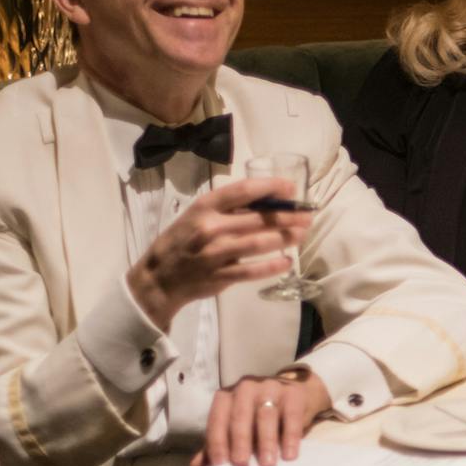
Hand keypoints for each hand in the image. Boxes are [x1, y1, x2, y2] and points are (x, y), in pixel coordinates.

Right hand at [126, 177, 310, 327]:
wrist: (158, 278)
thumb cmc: (181, 241)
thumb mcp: (196, 216)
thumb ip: (226, 209)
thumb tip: (268, 201)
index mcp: (204, 207)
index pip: (243, 191)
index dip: (270, 187)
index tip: (291, 187)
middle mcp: (210, 227)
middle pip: (258, 218)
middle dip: (288, 215)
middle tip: (307, 214)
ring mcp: (216, 253)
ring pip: (259, 243)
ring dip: (285, 238)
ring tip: (303, 233)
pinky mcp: (220, 276)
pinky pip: (252, 270)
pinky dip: (272, 266)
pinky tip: (287, 261)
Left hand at [194, 368, 331, 465]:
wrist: (295, 395)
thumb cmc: (259, 417)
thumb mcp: (238, 430)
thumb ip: (219, 446)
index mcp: (227, 397)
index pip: (217, 419)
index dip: (217, 441)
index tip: (220, 464)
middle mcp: (246, 388)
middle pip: (240, 415)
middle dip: (240, 441)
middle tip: (241, 464)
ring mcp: (271, 387)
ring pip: (265, 414)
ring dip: (266, 441)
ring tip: (267, 463)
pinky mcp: (294, 393)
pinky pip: (291, 415)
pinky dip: (290, 436)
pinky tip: (289, 454)